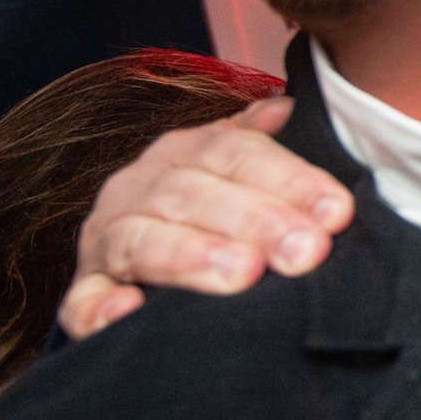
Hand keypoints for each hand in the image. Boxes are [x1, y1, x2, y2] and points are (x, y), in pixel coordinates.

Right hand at [61, 98, 354, 337]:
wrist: (148, 266)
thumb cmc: (216, 213)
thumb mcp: (240, 172)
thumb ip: (261, 144)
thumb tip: (285, 107)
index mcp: (182, 153)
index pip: (236, 154)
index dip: (289, 179)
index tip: (337, 212)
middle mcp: (136, 189)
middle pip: (194, 195)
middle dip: (255, 222)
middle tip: (306, 252)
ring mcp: (104, 241)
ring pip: (140, 241)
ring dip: (191, 256)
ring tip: (243, 275)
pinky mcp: (85, 295)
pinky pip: (82, 303)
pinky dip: (101, 309)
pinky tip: (129, 312)